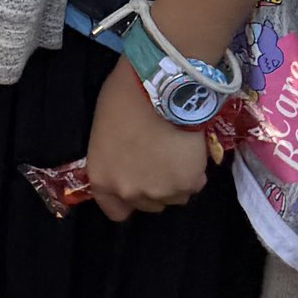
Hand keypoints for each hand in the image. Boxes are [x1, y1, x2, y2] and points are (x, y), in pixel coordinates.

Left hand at [83, 52, 212, 220]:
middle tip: (157, 159)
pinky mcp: (189, 184)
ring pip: (173, 197)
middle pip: (147, 204)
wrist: (160, 87)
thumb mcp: (104, 131)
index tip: (134, 182)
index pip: (115, 211)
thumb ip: (113, 157)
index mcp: (103, 178)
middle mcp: (131, 192)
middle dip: (152, 186)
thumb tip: (125, 161)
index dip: (125, 199)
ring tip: (175, 152)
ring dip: (174, 181)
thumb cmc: (124, 98)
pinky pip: (194, 185)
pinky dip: (193, 172)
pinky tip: (189, 149)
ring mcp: (161, 192)